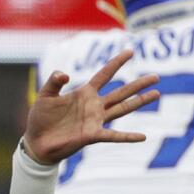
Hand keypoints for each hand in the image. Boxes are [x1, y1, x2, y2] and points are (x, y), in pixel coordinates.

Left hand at [24, 49, 158, 162]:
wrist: (36, 142)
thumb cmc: (40, 118)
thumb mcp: (45, 95)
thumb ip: (54, 81)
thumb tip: (65, 74)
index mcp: (84, 93)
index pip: (104, 74)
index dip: (116, 63)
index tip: (130, 51)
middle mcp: (94, 105)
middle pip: (121, 91)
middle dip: (138, 84)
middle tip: (156, 77)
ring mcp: (95, 120)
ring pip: (122, 109)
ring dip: (139, 102)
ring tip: (156, 94)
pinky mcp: (92, 135)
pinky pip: (113, 136)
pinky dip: (127, 137)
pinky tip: (142, 137)